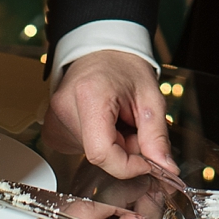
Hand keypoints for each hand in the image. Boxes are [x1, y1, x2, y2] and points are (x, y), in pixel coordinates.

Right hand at [43, 48, 178, 181]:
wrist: (102, 51)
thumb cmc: (124, 67)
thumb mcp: (150, 98)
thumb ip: (157, 136)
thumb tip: (166, 168)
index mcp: (90, 96)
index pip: (103, 153)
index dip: (128, 166)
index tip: (146, 160)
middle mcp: (64, 108)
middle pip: (99, 155)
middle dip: (124, 151)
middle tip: (132, 126)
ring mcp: (54, 119)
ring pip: (90, 155)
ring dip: (111, 147)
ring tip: (116, 120)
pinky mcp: (51, 129)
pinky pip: (79, 150)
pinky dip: (97, 144)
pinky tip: (102, 124)